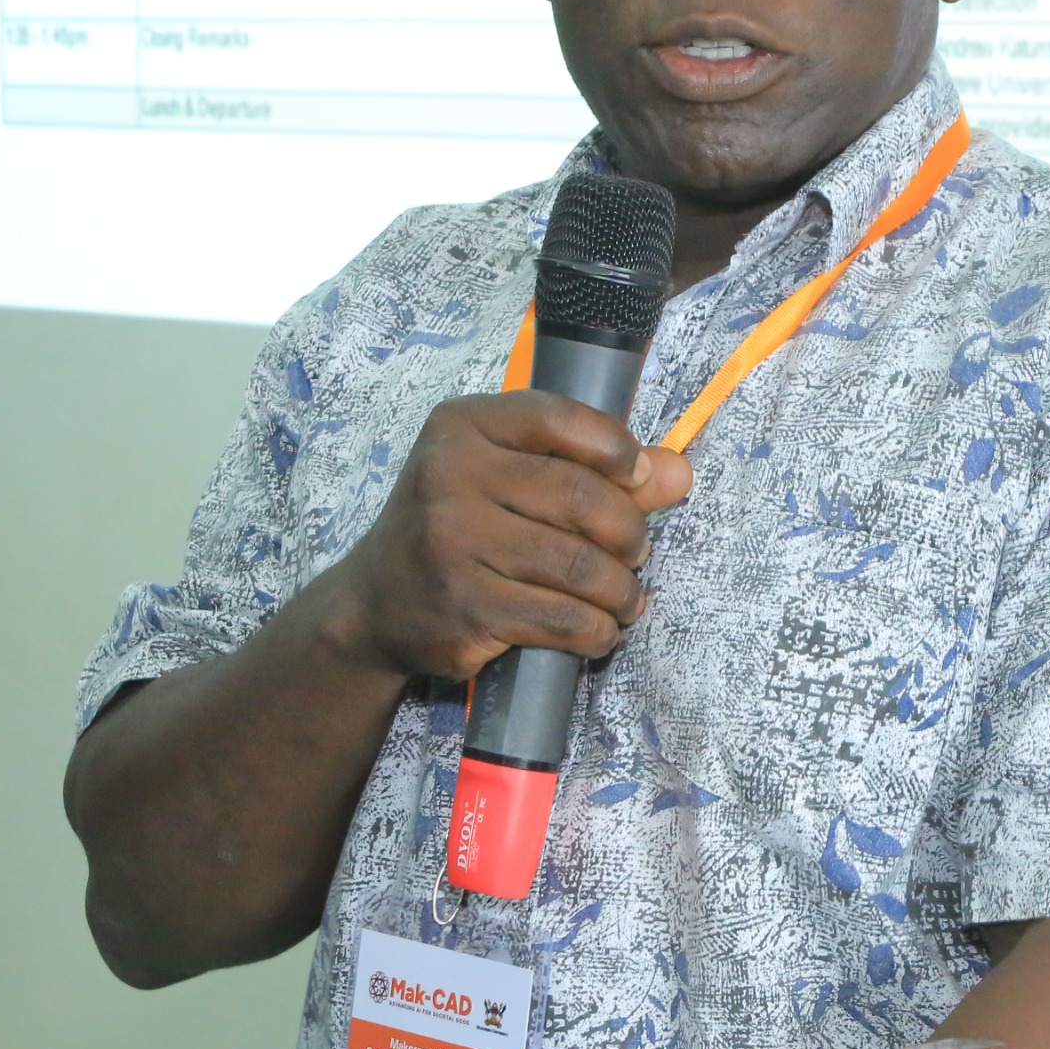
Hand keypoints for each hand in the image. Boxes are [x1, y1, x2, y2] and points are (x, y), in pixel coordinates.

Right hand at [322, 391, 693, 681]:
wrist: (373, 605)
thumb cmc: (456, 528)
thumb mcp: (506, 479)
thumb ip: (592, 469)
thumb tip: (676, 472)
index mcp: (462, 426)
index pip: (560, 419)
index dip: (616, 449)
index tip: (637, 479)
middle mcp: (450, 475)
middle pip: (581, 497)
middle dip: (629, 531)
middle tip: (637, 552)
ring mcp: (454, 543)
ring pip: (580, 566)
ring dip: (621, 590)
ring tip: (626, 598)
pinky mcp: (466, 607)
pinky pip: (562, 619)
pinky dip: (597, 630)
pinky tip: (600, 630)